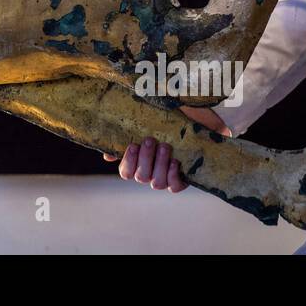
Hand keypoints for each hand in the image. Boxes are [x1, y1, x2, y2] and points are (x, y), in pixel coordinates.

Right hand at [101, 107, 230, 191]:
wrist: (198, 118)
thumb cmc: (169, 118)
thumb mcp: (147, 122)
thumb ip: (126, 136)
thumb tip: (107, 157)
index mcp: (140, 160)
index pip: (126, 172)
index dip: (127, 163)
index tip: (133, 145)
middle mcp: (152, 171)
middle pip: (140, 177)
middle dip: (144, 159)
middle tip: (150, 140)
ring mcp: (167, 176)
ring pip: (156, 183)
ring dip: (159, 164)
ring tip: (165, 147)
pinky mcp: (184, 178)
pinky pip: (174, 187)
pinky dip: (173, 176)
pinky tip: (176, 162)